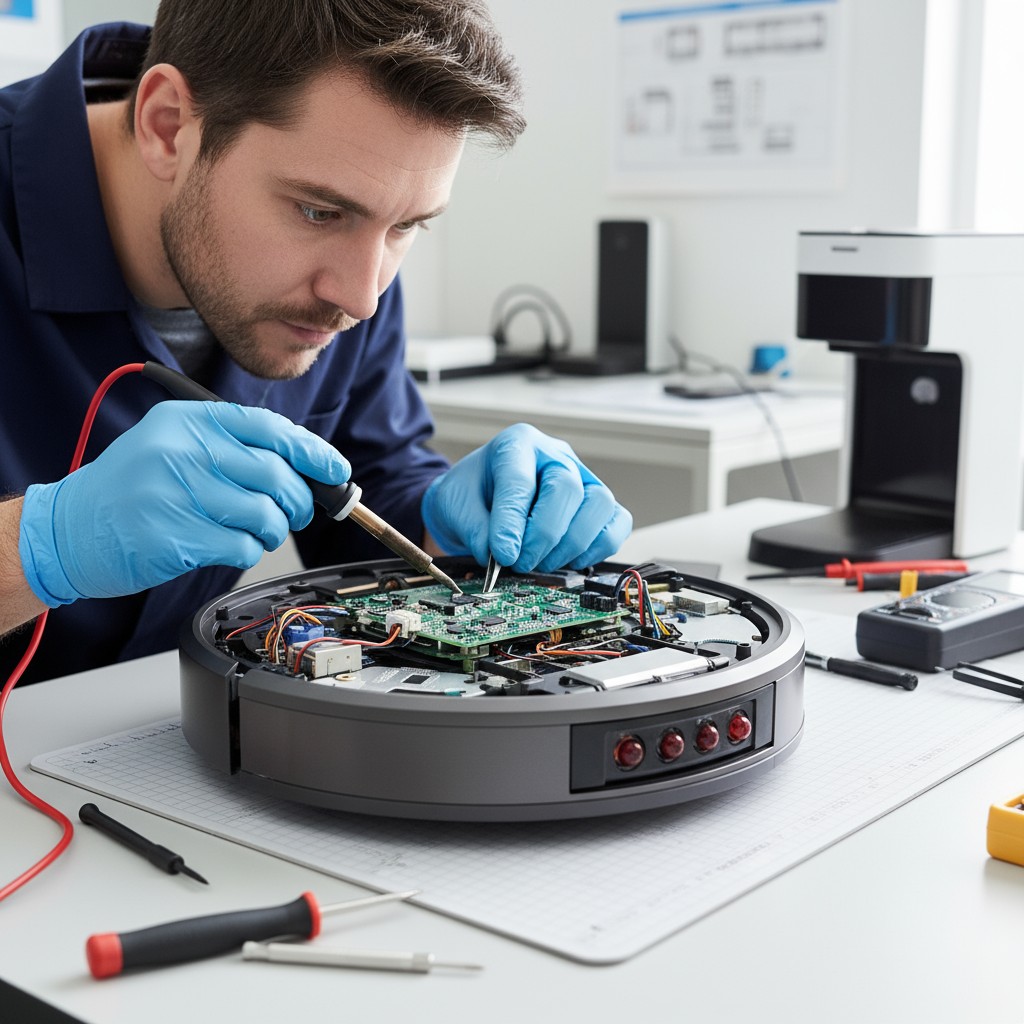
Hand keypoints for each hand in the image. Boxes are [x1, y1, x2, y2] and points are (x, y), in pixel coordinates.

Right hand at [18, 402, 349, 605]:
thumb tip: (306, 465)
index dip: (313, 452)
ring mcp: (178, 495)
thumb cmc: (131, 487)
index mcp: (188, 421)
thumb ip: (233, 447)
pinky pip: (244, 546)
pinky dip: (249, 550)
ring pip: (265, 514)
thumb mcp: (173, 444)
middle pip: (276, 475)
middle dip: (299, 500)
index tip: (336, 471)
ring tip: (255, 529)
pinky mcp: (177, 538)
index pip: (269, 429)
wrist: (69, 529)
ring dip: (272, 529)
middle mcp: (183, 452)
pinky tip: (229, 544)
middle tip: (295, 511)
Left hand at [421, 423, 631, 572]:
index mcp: (517, 443)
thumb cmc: (471, 495)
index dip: (511, 522)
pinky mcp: (598, 503)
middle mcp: (555, 455)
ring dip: (571, 543)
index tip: (502, 554)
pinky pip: (617, 523)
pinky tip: (568, 560)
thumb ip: (475, 530)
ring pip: (599, 504)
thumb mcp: (456, 506)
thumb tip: (501, 556)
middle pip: (567, 488)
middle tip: (521, 562)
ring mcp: (583, 477)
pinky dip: (597, 548)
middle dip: (544, 535)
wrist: (480, 499)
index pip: (520, 480)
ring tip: (541, 562)